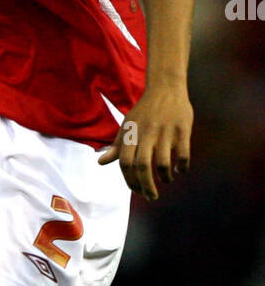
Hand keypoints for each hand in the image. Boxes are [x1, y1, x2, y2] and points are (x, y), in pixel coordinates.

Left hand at [98, 82, 192, 199]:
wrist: (165, 87)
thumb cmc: (144, 111)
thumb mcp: (127, 126)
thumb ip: (117, 146)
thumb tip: (101, 162)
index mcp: (131, 134)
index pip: (126, 164)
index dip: (130, 181)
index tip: (136, 190)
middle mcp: (146, 134)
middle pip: (143, 167)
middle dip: (146, 187)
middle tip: (151, 197)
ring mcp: (165, 132)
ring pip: (163, 164)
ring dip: (165, 178)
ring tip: (166, 180)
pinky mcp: (182, 130)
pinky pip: (183, 155)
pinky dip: (182, 167)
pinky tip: (180, 169)